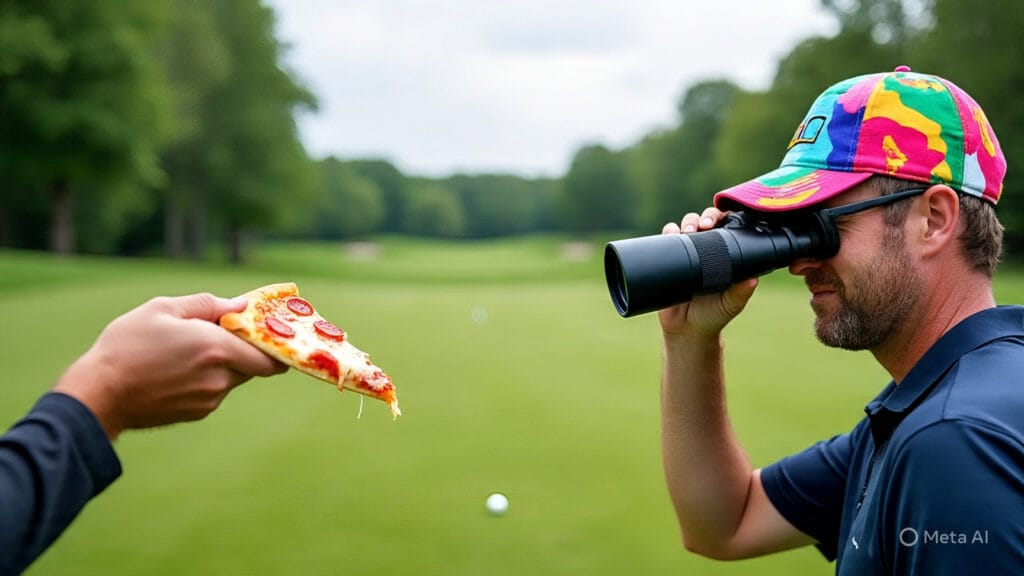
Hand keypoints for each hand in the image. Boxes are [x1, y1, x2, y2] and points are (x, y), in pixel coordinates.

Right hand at [54, 293, 286, 438]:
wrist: (100, 394)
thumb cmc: (127, 346)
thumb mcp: (163, 309)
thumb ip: (208, 305)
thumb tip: (240, 304)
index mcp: (217, 348)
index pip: (270, 355)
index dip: (275, 343)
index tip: (272, 331)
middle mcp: (220, 377)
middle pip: (254, 365)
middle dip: (247, 349)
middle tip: (229, 334)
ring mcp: (210, 398)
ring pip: (233, 377)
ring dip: (224, 363)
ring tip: (190, 351)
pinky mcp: (198, 412)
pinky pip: (215, 390)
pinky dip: (208, 378)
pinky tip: (178, 369)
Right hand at [657, 207, 758, 338]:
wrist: (687, 330)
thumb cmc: (714, 315)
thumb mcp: (732, 304)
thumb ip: (742, 292)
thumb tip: (754, 279)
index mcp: (725, 255)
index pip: (726, 228)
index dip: (724, 219)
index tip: (721, 223)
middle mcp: (705, 249)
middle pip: (705, 221)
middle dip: (704, 217)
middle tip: (704, 225)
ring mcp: (686, 252)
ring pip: (686, 225)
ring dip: (687, 222)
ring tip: (687, 231)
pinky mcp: (668, 258)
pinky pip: (666, 239)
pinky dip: (668, 232)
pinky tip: (671, 234)